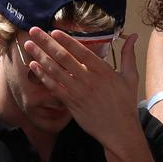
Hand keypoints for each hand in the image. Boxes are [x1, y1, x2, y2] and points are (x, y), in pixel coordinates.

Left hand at [23, 28, 142, 150]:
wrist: (120, 131)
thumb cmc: (126, 104)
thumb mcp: (130, 77)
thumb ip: (128, 55)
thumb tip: (134, 36)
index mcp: (103, 70)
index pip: (81, 51)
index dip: (66, 40)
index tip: (54, 30)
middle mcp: (88, 79)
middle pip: (63, 57)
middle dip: (46, 42)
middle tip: (33, 30)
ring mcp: (78, 92)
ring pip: (55, 71)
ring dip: (40, 56)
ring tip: (28, 45)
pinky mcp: (71, 103)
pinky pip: (54, 88)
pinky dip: (43, 76)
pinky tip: (33, 67)